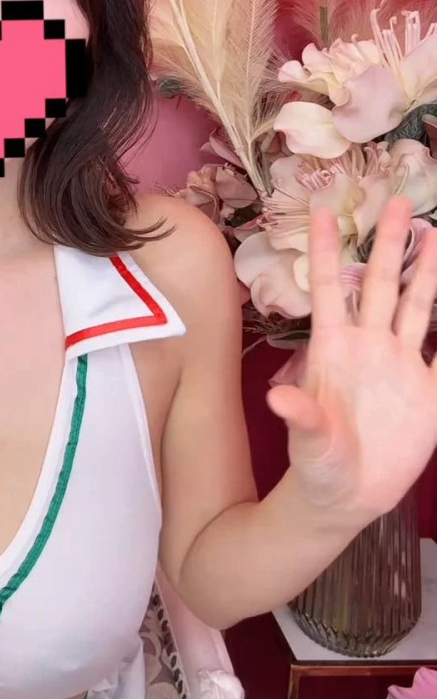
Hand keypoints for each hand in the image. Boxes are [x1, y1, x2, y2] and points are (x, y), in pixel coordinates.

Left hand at [266, 195, 436, 527]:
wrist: (347, 496)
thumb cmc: (317, 463)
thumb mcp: (308, 440)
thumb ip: (300, 418)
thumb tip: (278, 400)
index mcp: (334, 347)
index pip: (328, 286)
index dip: (324, 249)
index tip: (322, 209)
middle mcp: (368, 345)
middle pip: (379, 282)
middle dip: (388, 243)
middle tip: (400, 202)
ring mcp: (400, 365)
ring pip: (416, 305)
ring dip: (426, 271)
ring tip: (434, 233)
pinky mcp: (429, 391)